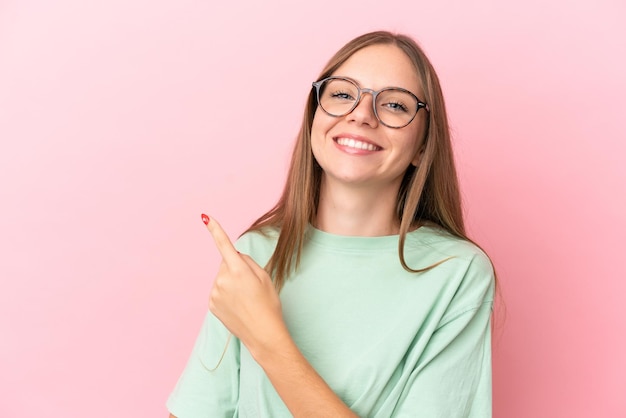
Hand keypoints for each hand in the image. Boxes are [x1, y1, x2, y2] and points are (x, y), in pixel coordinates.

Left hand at [203, 215, 287, 357]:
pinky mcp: (211, 304)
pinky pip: (218, 290)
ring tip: (244, 299)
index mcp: (238, 270)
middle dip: (236, 268)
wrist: (263, 333)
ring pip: (222, 277)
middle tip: (250, 286)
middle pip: (227, 263)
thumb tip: (234, 257)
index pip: (224, 245)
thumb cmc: (268, 304)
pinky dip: (226, 294)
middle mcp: (222, 279)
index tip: (205, 217)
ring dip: (231, 282)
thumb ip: (247, 262)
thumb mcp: (264, 278)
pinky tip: (237, 305)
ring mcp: (215, 293)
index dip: (215, 229)